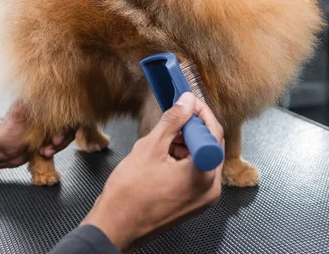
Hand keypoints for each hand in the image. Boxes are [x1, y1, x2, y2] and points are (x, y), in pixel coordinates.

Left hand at [0, 101, 74, 168]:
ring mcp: (48, 126)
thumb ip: (32, 102)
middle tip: (54, 142)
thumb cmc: (5, 133)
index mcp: (39, 103)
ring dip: (59, 144)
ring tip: (46, 150)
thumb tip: (46, 87)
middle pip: (69, 120)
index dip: (66, 119)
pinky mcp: (49, 138)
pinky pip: (61, 142)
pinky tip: (45, 152)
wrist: (0, 153)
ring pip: (67, 133)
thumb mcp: (18, 115)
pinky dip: (56, 149)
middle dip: (64, 134)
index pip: (64, 105)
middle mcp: (46, 113)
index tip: (58, 130)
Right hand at [81, 92, 223, 250]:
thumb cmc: (129, 195)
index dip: (200, 112)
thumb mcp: (150, 148)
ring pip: (202, 160)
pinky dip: (183, 161)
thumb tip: (186, 102)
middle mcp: (210, 190)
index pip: (213, 133)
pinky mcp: (192, 204)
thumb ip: (172, 121)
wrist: (115, 227)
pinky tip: (163, 157)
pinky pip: (195, 174)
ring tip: (162, 141)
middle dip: (192, 129)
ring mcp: (202, 200)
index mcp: (204, 175)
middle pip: (210, 147)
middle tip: (174, 118)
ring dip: (186, 145)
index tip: (187, 102)